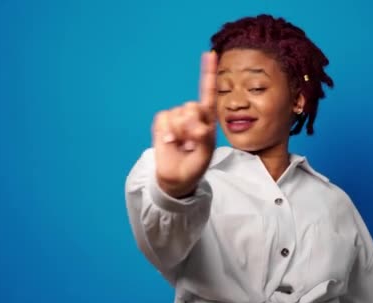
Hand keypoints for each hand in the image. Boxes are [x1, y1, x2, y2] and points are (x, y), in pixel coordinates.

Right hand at [152, 51, 217, 197]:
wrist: (176, 178)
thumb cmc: (195, 166)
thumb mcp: (206, 153)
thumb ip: (204, 136)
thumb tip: (192, 123)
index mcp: (208, 120)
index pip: (209, 93)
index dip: (208, 73)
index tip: (210, 54)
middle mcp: (193, 115)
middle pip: (192, 106)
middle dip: (191, 126)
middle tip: (192, 144)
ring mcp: (177, 118)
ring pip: (177, 114)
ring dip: (179, 133)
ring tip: (182, 145)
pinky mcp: (163, 122)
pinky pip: (164, 118)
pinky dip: (167, 132)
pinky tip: (171, 142)